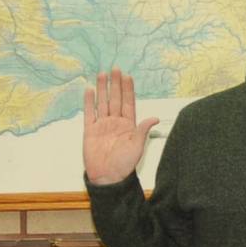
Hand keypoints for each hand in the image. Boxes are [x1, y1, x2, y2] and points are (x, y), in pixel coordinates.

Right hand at [83, 68, 158, 184]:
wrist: (108, 178)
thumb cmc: (124, 165)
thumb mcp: (137, 147)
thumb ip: (143, 130)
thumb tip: (155, 118)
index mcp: (128, 125)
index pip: (128, 103)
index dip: (127, 89)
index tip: (127, 76)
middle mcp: (115, 122)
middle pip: (115, 99)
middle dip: (115, 84)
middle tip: (115, 68)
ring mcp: (102, 125)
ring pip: (102, 103)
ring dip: (102, 89)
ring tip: (102, 74)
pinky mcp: (90, 131)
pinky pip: (89, 113)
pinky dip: (89, 102)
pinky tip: (89, 90)